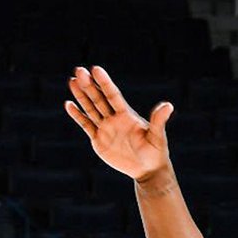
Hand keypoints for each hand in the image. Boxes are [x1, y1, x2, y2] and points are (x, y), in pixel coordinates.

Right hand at [65, 65, 173, 182]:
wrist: (147, 168)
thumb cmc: (155, 152)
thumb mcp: (157, 136)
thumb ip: (158, 121)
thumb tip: (168, 105)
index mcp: (127, 115)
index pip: (113, 95)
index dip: (104, 82)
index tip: (96, 69)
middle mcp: (114, 118)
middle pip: (99, 98)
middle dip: (89, 85)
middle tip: (79, 70)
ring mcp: (105, 128)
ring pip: (90, 108)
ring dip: (81, 95)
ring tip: (72, 80)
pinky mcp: (98, 139)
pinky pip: (86, 125)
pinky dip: (77, 115)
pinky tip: (69, 104)